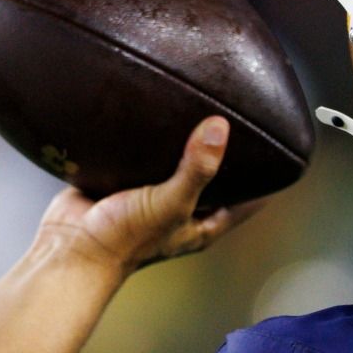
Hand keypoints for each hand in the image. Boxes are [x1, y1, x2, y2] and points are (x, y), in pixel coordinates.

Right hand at [34, 116, 266, 273]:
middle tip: (241, 115)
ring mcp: (152, 194)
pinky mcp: (123, 180)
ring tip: (200, 104)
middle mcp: (181, 208)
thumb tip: (220, 129)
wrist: (69, 249)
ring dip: (185, 141)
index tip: (283, 151)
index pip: (249, 201)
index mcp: (203, 222)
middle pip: (215, 177)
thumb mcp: (170, 202)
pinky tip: (152, 110)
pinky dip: (148, 138)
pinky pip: (142, 154)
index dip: (267, 180)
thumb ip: (197, 168)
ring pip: (177, 162)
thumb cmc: (124, 240)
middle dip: (227, 152)